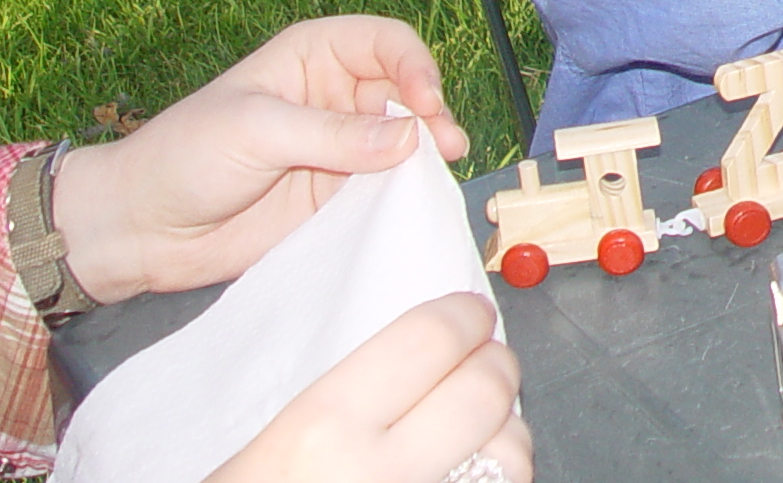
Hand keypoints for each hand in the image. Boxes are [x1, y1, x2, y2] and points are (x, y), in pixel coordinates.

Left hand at [52, 17, 466, 305]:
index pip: (386, 43)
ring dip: (427, 153)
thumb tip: (407, 139)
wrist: (140, 231)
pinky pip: (386, 187)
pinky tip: (418, 199)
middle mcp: (335, 97)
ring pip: (404, 140)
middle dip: (430, 113)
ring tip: (442, 172)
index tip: (423, 103)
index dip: (414, 66)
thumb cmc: (183, 157)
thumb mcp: (255, 131)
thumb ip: (331, 136)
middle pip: (406, 91)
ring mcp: (339, 148)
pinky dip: (408, 191)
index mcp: (313, 57)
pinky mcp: (336, 195)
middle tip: (445, 146)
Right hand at [202, 293, 529, 482]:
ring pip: (513, 452)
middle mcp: (380, 474)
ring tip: (482, 430)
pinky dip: (496, 482)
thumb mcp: (269, 452)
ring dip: (506, 432)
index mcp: (321, 430)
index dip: (462, 319)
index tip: (469, 316)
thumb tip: (428, 358)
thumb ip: (345, 404)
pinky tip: (472, 478)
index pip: (430, 338)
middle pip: (484, 388)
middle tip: (485, 363)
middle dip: (494, 366)